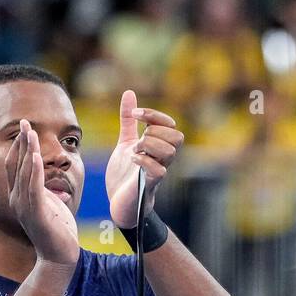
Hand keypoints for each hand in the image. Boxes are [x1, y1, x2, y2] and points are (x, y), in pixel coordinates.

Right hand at [5, 119, 78, 265]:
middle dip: (21, 142)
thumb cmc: (57, 232)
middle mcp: (17, 200)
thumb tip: (46, 175)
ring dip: (27, 150)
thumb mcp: (49, 204)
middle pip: (16, 165)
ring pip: (24, 173)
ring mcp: (24, 207)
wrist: (59, 258)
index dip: (18, 146)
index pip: (14, 166)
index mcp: (19, 197)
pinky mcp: (36, 213)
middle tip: (24, 122)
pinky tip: (34, 156)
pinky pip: (33, 188)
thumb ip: (44, 189)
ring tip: (30, 132)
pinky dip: (33, 171)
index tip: (25, 128)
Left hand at [105, 90, 183, 226]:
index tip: (135, 115)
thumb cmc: (124, 174)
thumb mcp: (125, 142)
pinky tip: (132, 158)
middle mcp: (162, 158)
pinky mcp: (150, 185)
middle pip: (177, 137)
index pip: (169, 124)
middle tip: (138, 138)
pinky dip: (145, 161)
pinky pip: (159, 170)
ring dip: (150, 145)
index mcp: (158, 145)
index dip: (154, 115)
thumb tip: (129, 93)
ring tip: (135, 150)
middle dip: (156, 132)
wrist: (118, 203)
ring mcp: (158, 171)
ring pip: (170, 152)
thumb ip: (128, 120)